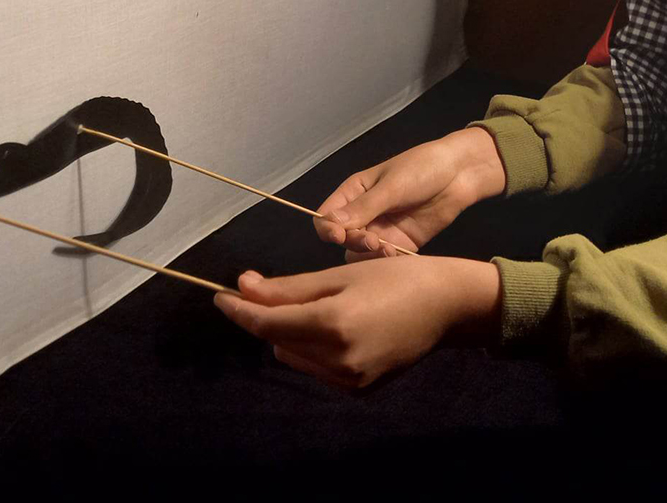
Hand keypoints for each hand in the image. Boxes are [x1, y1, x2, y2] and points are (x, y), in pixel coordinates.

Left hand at [212, 256, 500, 389]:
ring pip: (294, 356)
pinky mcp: (359, 390)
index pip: (268, 323)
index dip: (239, 310)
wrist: (447, 307)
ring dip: (287, 333)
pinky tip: (327, 326)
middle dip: (264, 316)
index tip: (219, 295)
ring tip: (307, 305)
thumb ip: (290, 287)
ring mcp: (350, 381)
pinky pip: (317, 369)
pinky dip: (310, 348)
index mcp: (333, 326)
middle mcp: (338, 361)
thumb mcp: (340, 275)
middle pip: (277, 340)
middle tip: (262, 288)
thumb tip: (244, 286)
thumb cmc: (395, 277)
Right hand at [312, 127, 505, 260]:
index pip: (326, 217)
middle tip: (374, 241)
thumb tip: (330, 225)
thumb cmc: (421, 168)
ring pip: (361, 254)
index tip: (339, 236)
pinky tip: (398, 255)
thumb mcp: (391, 185)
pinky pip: (385, 260)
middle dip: (354, 242)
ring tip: (388, 250)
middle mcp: (364, 214)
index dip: (328, 229)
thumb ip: (363, 207)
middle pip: (343, 240)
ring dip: (369, 256)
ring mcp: (383, 230)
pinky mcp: (402, 244)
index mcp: (354, 193)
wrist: (460, 174)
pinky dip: (387, 261)